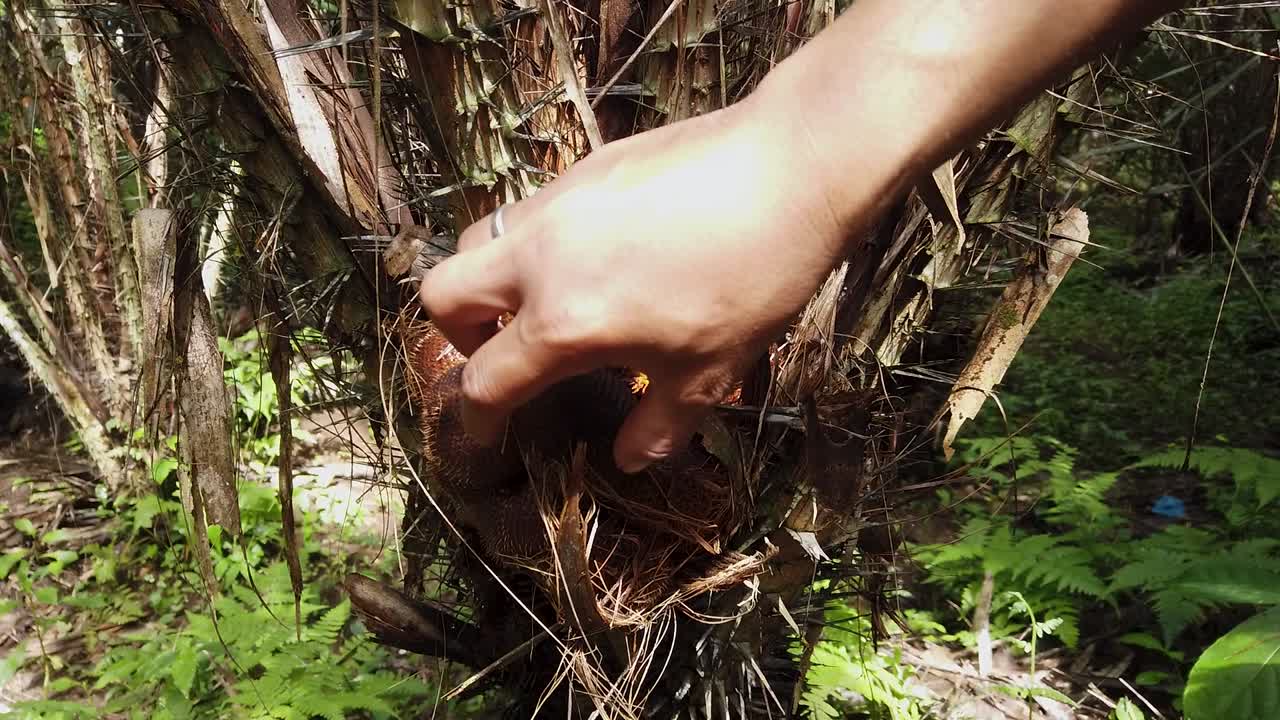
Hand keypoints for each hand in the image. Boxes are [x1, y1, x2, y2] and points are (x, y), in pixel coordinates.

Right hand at [419, 98, 866, 472]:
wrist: (790, 168)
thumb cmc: (753, 279)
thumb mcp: (709, 371)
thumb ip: (660, 423)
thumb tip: (633, 457)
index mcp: (563, 322)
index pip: (486, 379)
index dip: (478, 417)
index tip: (487, 430)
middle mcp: (538, 258)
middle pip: (443, 294)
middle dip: (460, 332)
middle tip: (506, 348)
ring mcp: (555, 202)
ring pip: (480, 238)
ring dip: (492, 279)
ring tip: (549, 299)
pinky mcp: (584, 166)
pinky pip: (532, 209)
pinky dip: (538, 242)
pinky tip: (600, 252)